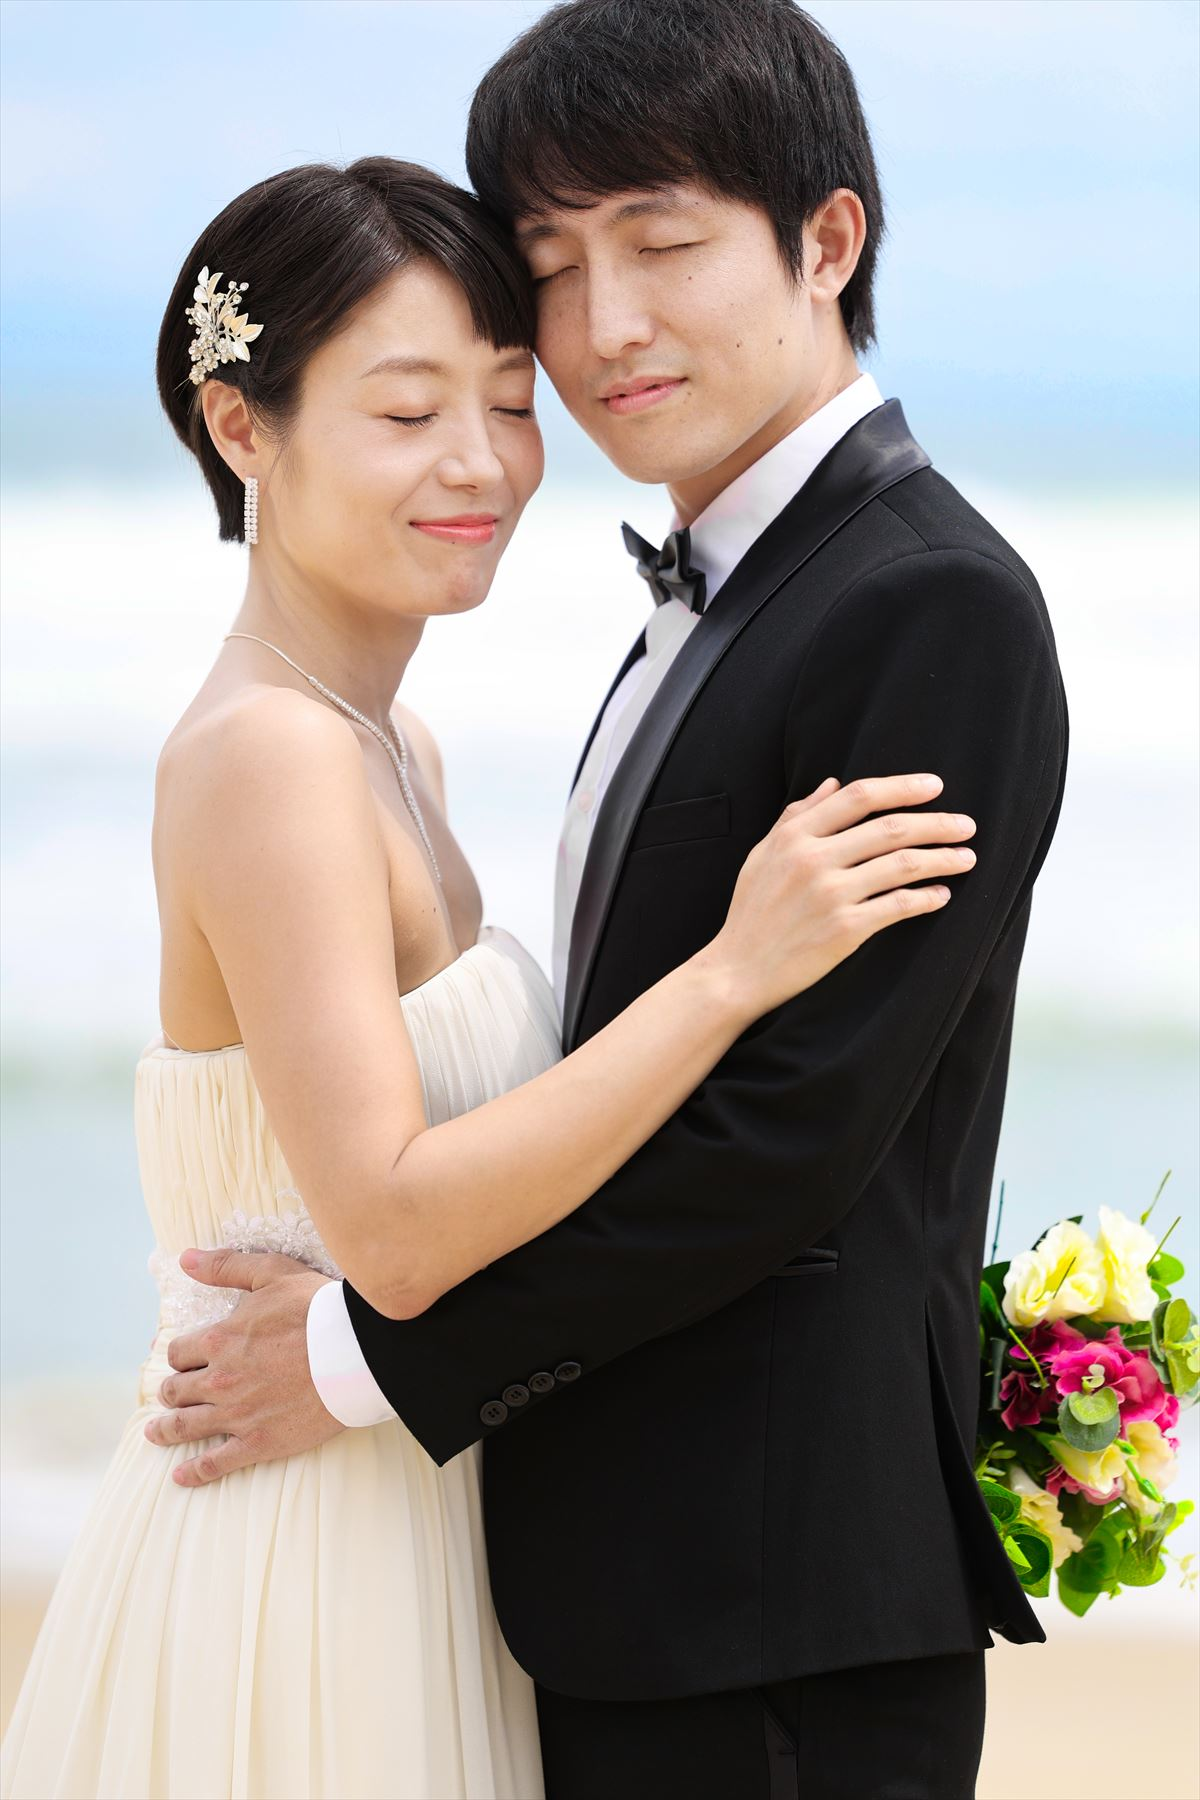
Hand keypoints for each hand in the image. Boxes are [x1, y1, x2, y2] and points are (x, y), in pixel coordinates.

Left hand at [143, 1249, 344, 1486]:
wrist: (354, 1352)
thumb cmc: (316, 1308)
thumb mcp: (271, 1273)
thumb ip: (226, 1266)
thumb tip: (186, 1258)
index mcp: (220, 1339)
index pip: (179, 1352)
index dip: (179, 1355)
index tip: (183, 1359)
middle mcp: (220, 1379)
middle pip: (177, 1390)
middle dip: (171, 1391)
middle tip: (172, 1395)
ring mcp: (237, 1414)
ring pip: (186, 1426)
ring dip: (166, 1430)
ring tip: (155, 1433)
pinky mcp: (258, 1442)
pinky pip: (215, 1462)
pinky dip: (194, 1471)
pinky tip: (181, 1476)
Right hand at [711, 773, 976, 1016]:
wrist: (738, 970)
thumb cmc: (752, 913)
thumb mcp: (763, 855)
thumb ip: (796, 816)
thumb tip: (831, 783)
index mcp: (794, 836)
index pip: (859, 797)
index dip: (903, 787)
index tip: (936, 786)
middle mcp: (813, 860)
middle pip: (891, 828)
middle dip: (937, 823)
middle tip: (967, 825)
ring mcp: (830, 895)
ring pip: (902, 865)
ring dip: (942, 859)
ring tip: (966, 858)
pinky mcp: (845, 929)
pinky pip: (899, 906)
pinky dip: (926, 898)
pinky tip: (941, 895)